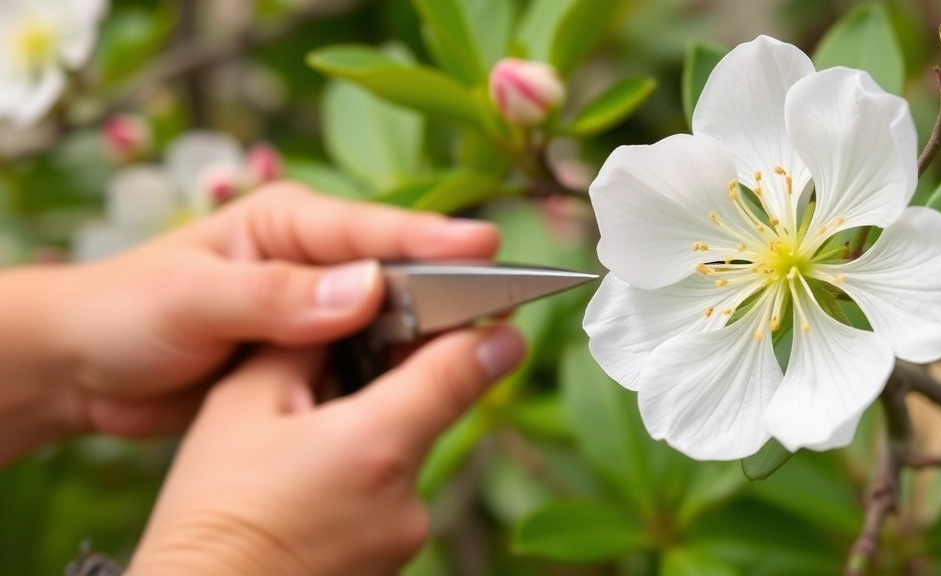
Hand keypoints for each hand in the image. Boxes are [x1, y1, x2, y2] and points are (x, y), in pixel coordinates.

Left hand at [53, 182, 498, 439]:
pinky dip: (393, 370)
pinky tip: (424, 386)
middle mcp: (309, 260)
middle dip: (447, 287)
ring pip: (387, 318)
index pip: (370, 227)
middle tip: (505, 304)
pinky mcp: (309, 354)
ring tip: (481, 348)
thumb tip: (364, 291)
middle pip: (395, 270)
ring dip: (426, 334)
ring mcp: (314, 308)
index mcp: (285, 222)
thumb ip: (274, 295)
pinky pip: (365, 359)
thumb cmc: (125, 311)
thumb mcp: (192, 298)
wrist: (84, 368)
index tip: (485, 247)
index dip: (430, 238)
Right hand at [127, 327, 524, 575]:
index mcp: (378, 444)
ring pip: (404, 456)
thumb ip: (305, 346)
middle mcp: (409, 497)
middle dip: (391, 385)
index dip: (482, 336)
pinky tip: (308, 487)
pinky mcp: (393, 563)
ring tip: (300, 448)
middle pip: (428, 411)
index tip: (499, 321)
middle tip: (330, 380)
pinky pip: (390, 498)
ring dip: (372, 435)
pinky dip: (362, 479)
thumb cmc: (212, 514)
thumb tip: (349, 309)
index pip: (459, 372)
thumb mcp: (241, 406)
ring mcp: (404, 536)